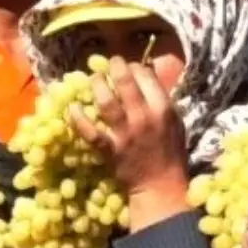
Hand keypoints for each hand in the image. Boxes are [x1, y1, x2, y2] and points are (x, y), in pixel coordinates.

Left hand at [72, 56, 188, 230]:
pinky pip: (90, 131)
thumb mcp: (175, 122)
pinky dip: (78, 119)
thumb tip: (148, 77)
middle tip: (109, 63)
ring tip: (93, 78)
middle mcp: (144, 117)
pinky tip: (71, 107)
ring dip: (97, 85)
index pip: (146, 77)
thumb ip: (162, 100)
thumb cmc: (170, 152)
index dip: (135, 67)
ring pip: (107, 102)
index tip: (129, 67)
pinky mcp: (110, 149)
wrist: (160, 184)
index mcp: (163, 109)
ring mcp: (126, 133)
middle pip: (126, 83)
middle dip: (115, 67)